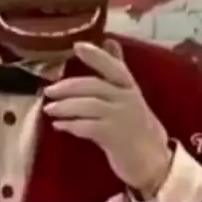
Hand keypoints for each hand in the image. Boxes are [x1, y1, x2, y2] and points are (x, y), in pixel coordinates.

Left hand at [44, 40, 172, 197]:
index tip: (77, 46)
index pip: (113, 66)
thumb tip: (109, 40)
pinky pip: (88, 127)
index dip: (96, 55)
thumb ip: (116, 68)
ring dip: (66, 106)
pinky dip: (71, 125)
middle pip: (94, 85)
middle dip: (68, 86)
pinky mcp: (115, 137)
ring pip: (89, 105)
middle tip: (49, 90)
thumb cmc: (136, 125)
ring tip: (49, 109)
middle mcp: (127, 99)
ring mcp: (121, 118)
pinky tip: (59, 126)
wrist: (153, 161)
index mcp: (130, 87)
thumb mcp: (129, 94)